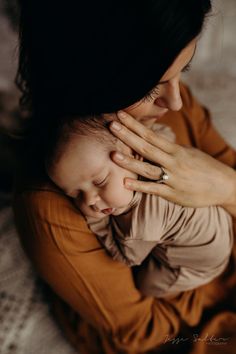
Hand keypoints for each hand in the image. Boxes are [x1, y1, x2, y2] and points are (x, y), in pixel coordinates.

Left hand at [109, 111, 235, 208]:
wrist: (224, 186)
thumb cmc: (203, 167)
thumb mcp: (187, 153)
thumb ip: (168, 149)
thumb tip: (152, 141)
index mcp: (176, 150)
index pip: (151, 135)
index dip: (135, 125)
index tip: (120, 115)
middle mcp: (173, 162)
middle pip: (147, 148)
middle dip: (128, 136)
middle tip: (111, 125)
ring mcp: (173, 178)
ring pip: (148, 169)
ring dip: (130, 162)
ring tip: (113, 155)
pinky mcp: (173, 194)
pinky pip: (154, 189)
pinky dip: (140, 186)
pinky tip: (126, 182)